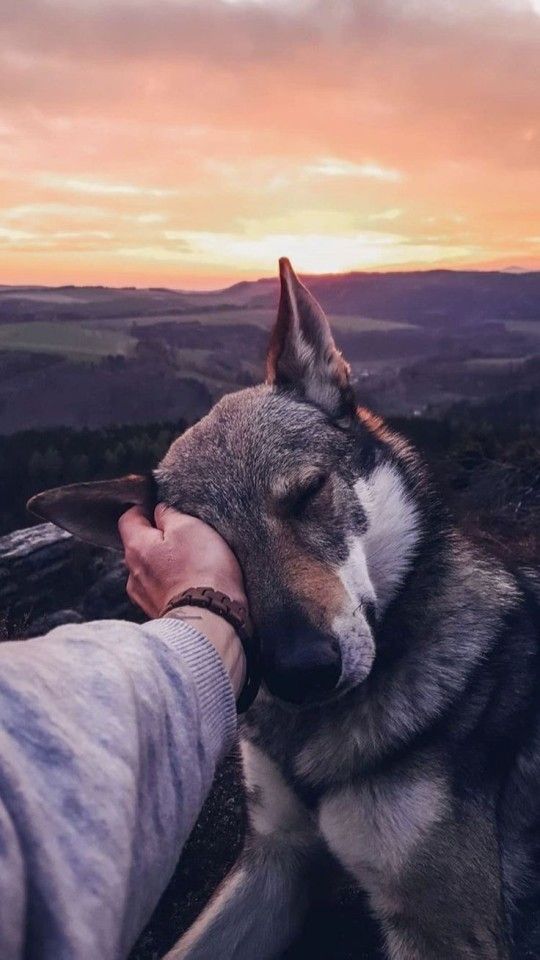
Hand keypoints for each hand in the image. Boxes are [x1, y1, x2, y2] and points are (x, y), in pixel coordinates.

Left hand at [118, 504, 246, 696]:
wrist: (210, 619)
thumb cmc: (201, 569)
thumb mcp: (189, 527)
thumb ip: (170, 515)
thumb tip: (160, 512)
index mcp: (136, 547)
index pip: (128, 518)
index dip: (144, 509)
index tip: (162, 510)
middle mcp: (133, 573)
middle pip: (139, 546)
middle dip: (157, 539)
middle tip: (185, 537)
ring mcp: (144, 597)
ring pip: (150, 570)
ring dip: (165, 565)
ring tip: (192, 564)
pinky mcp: (159, 613)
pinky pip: (162, 591)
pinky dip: (172, 585)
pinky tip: (191, 585)